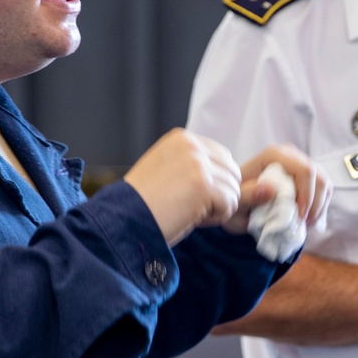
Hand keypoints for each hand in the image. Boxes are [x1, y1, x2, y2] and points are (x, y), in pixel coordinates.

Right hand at [124, 130, 241, 245]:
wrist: (124, 219)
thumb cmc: (144, 203)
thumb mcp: (166, 169)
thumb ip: (192, 163)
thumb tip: (227, 172)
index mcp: (182, 138)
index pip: (222, 157)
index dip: (214, 182)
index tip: (190, 195)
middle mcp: (191, 145)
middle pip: (232, 172)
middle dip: (219, 194)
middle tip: (193, 207)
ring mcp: (198, 164)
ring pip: (233, 189)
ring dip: (217, 207)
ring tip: (191, 212)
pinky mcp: (203, 185)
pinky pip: (230, 204)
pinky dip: (216, 217)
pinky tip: (194, 218)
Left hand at [224, 143, 331, 235]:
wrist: (238, 203)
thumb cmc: (235, 203)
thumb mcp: (235, 204)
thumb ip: (249, 196)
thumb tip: (271, 189)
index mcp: (273, 155)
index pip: (304, 170)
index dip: (307, 195)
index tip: (299, 217)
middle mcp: (290, 155)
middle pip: (318, 177)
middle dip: (315, 204)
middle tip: (302, 224)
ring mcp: (300, 164)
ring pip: (324, 184)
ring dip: (319, 208)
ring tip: (304, 224)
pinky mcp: (307, 177)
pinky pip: (324, 190)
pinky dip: (319, 208)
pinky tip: (307, 220)